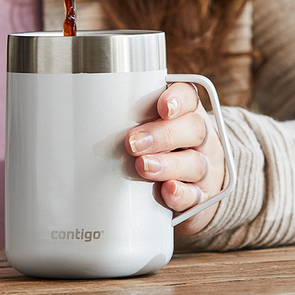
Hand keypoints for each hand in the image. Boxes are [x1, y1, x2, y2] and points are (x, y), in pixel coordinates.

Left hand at [126, 82, 225, 235]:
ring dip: (168, 165)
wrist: (192, 188)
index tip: (163, 106)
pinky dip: (181, 194)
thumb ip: (132, 118)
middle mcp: (200, 139)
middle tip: (133, 142)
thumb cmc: (163, 149)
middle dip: (163, 135)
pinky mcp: (201, 197)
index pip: (190, 97)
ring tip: (143, 167)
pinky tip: (167, 191)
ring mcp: (204, 168)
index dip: (178, 99)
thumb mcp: (152, 127)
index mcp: (188, 114)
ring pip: (194, 163)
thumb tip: (91, 114)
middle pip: (193, 128)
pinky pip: (195, 196)